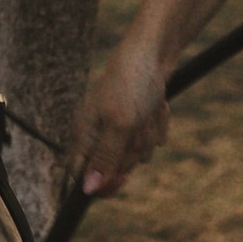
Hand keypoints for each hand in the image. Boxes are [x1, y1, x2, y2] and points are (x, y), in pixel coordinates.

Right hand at [74, 31, 172, 196]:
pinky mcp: (141, 120)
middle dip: (133, 150)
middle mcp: (101, 132)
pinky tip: (157, 105)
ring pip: (140, 153)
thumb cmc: (132, 83)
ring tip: (147, 109)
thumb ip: (105, 158)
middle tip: (136, 126)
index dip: (103, 182)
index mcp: (85, 133)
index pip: (84, 174)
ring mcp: (122, 127)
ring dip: (149, 134)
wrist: (155, 51)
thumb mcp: (120, 124)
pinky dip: (159, 124)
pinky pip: (154, 139)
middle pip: (117, 167)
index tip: (124, 178)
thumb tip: (87, 190)